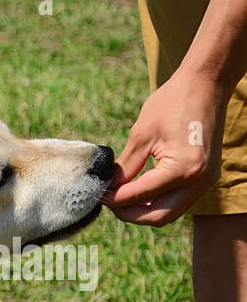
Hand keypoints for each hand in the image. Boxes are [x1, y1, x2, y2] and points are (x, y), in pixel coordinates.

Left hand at [104, 69, 226, 224]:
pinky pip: (178, 201)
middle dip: (129, 214)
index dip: (115, 199)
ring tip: (120, 197)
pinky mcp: (205, 177)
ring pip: (169, 213)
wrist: (206, 84)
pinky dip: (156, 202)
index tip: (96, 194)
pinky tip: (137, 192)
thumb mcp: (141, 134)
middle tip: (108, 202)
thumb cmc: (173, 102)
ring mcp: (206, 181)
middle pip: (158, 217)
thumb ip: (126, 167)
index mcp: (183, 168)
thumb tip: (108, 189)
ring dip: (143, 211)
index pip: (141, 195)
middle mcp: (199, 180)